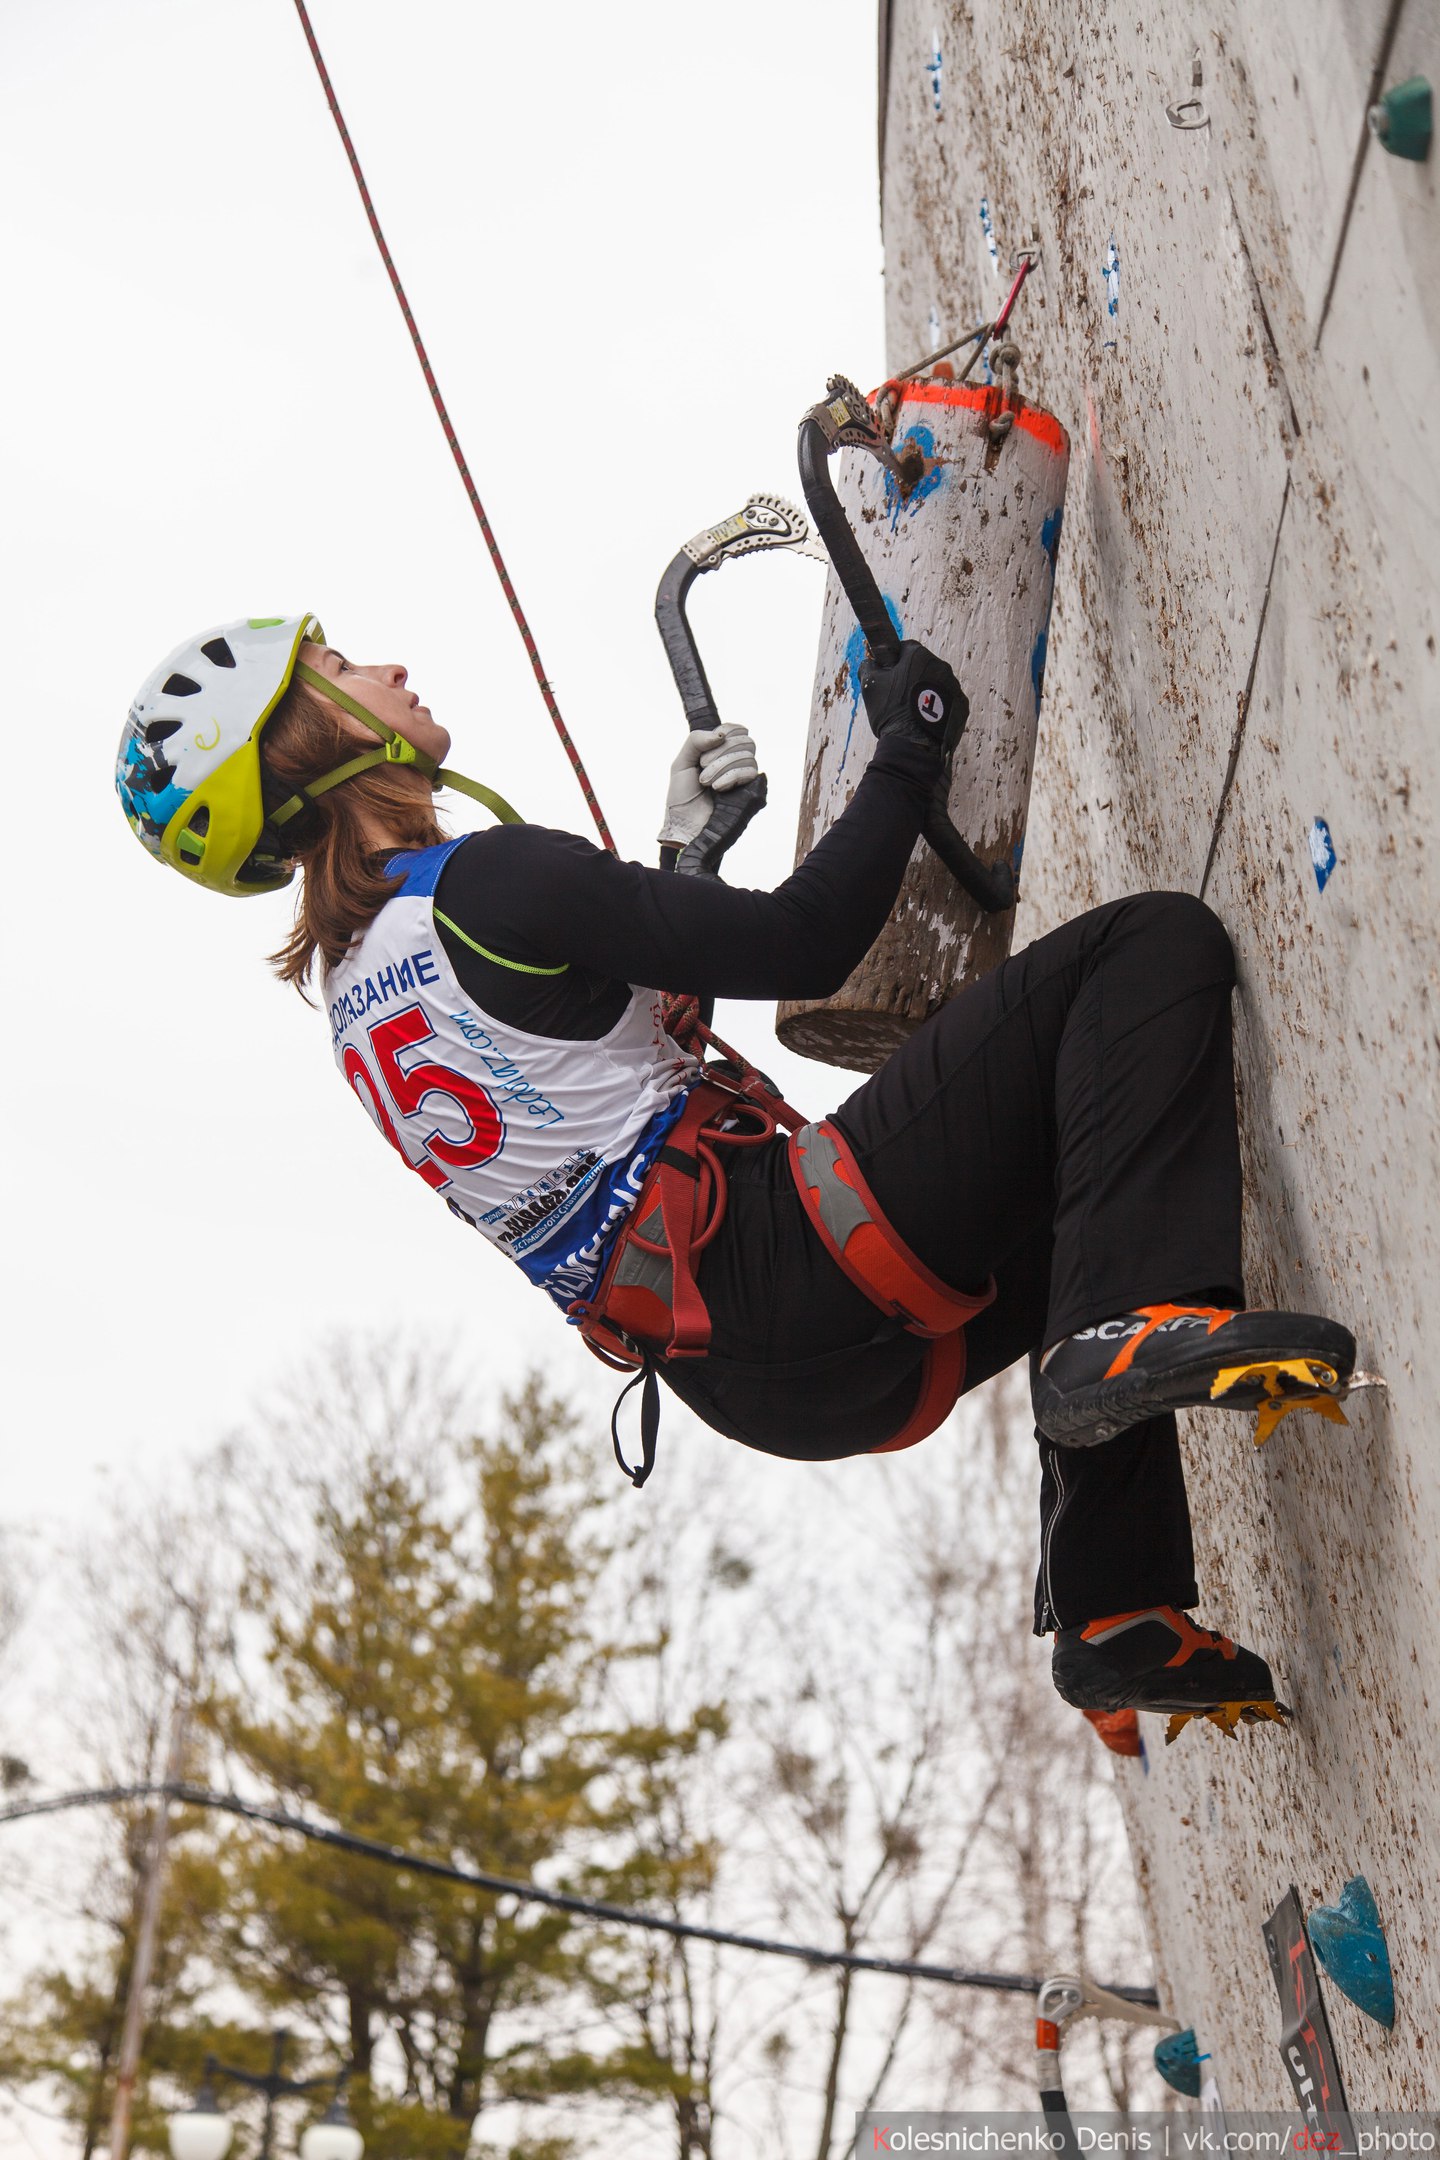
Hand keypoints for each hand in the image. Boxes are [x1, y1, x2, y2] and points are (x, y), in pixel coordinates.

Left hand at [657, 724, 759, 848]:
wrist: (685, 825)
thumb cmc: (682, 797)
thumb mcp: (681, 763)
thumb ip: (696, 741)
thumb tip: (720, 735)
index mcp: (719, 753)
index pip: (738, 730)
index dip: (729, 730)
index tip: (713, 741)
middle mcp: (735, 763)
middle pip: (746, 741)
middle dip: (722, 752)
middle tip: (703, 766)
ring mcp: (744, 779)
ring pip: (748, 757)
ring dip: (723, 766)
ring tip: (707, 782)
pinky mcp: (751, 793)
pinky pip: (750, 773)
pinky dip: (731, 777)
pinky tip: (718, 788)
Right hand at [860, 640, 967, 758]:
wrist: (914, 746)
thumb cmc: (890, 713)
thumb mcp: (870, 686)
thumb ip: (868, 667)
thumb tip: (870, 662)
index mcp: (919, 656)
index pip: (906, 648)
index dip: (895, 661)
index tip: (889, 674)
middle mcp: (941, 666)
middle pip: (923, 667)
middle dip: (912, 677)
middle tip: (898, 697)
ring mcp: (954, 687)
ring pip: (936, 684)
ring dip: (926, 693)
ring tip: (912, 712)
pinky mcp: (961, 706)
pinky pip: (948, 702)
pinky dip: (939, 708)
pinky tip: (925, 721)